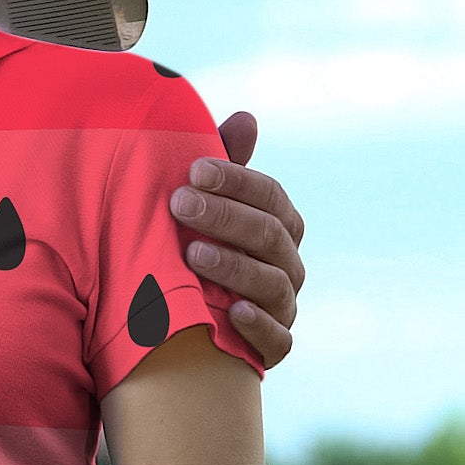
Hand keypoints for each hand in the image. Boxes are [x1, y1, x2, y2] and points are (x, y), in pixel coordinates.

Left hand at [169, 112, 304, 368]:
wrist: (178, 318)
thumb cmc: (192, 244)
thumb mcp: (202, 204)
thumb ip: (223, 165)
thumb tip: (246, 117)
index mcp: (277, 224)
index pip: (270, 196)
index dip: (236, 181)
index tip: (192, 169)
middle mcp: (287, 263)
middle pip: (269, 235)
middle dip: (225, 217)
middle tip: (179, 204)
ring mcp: (283, 306)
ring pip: (272, 284)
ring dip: (234, 267)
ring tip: (192, 254)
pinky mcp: (273, 347)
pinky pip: (278, 340)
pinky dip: (259, 326)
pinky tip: (232, 312)